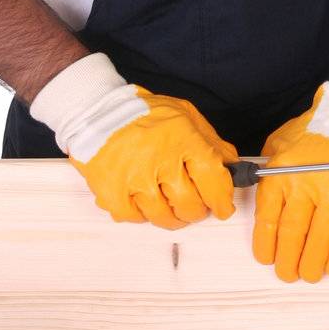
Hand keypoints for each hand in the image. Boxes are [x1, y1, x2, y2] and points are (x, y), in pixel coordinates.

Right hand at [30, 52, 236, 228]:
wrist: (97, 111)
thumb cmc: (144, 113)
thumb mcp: (186, 116)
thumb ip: (212, 142)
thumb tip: (232, 167)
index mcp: (183, 138)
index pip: (213, 181)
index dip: (222, 200)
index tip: (223, 207)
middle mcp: (160, 160)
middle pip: (190, 205)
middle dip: (198, 211)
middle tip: (196, 206)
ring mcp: (134, 178)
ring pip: (164, 217)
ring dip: (172, 216)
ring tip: (171, 204)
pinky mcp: (111, 192)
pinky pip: (135, 218)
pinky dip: (142, 214)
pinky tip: (144, 200)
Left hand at [251, 33, 328, 282]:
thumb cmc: (320, 126)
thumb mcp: (280, 142)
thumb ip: (267, 170)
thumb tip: (255, 195)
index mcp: (282, 172)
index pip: (269, 219)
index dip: (266, 245)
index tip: (267, 259)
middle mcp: (306, 182)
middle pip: (293, 233)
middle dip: (289, 260)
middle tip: (289, 274)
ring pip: (321, 238)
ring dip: (314, 262)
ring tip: (311, 274)